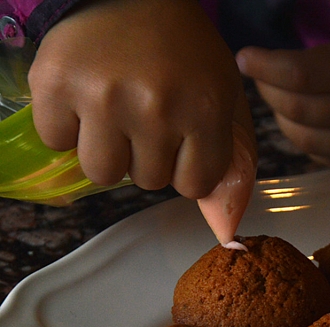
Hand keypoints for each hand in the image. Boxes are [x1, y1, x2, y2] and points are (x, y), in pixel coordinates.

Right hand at [29, 0, 255, 199]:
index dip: (187, 165)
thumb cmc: (185, 51)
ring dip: (109, 150)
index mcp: (203, 112)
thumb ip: (228, 161)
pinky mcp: (55, 85)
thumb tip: (222, 226)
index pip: (193, 186)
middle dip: (149, 155)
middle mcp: (154, 108)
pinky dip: (66, 128)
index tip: (183, 138)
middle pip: (148, 182)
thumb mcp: (224, 99)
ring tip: (116, 113)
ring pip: (102, 174)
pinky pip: (57, 143)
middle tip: (147, 115)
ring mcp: (102, 98)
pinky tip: (84, 98)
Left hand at [235, 0, 329, 164]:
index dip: (264, 65)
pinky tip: (305, 126)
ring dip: (284, 122)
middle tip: (257, 74)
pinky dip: (310, 145)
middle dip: (268, 92)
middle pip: (299, 109)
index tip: (245, 56)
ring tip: (276, 100)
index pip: (300, 72)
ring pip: (311, 140)